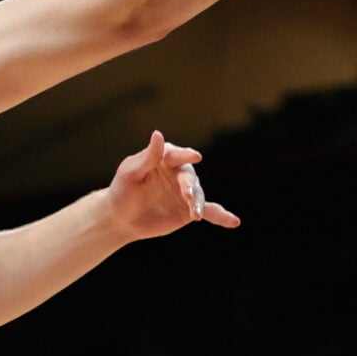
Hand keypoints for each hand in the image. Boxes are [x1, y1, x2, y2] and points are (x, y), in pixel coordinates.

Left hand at [104, 131, 240, 240]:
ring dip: (197, 203)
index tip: (196, 156)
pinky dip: (220, 215)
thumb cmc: (123, 190)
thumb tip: (158, 134)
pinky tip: (234, 221)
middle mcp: (179, 173)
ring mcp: (186, 191)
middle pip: (189, 177)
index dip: (185, 155)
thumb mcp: (131, 173)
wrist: (121, 217)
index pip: (176, 155)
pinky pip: (208, 210)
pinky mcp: (188, 209)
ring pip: (197, 195)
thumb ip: (148, 156)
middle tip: (187, 195)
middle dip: (189, 186)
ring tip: (194, 214)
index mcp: (165, 158)